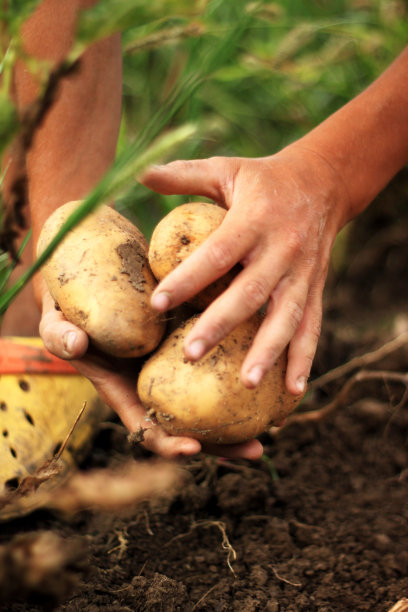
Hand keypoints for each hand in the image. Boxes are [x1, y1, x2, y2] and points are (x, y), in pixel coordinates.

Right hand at [39, 292, 262, 459]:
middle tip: (257, 448)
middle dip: (222, 443)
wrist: (88, 278)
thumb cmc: (68, 305)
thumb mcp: (56, 321)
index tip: (193, 451)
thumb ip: (59, 334)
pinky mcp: (190, 341)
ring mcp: (175, 366)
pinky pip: (218, 361)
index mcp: (125, 391)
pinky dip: (241, 368)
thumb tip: (76, 343)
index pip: (147, 430)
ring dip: (242, 413)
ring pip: (211, 399)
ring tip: (279, 418)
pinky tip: (270, 365)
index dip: (168, 445)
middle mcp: (155, 385)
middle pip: (191, 425)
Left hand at [141, 144, 348, 394]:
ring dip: (268, 352)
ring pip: (286, 316)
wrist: (324, 182)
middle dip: (221, 325)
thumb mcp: (226, 169)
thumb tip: (139, 172)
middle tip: (190, 354)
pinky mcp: (316, 288)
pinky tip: (294, 391)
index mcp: (254, 219)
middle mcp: (282, 248)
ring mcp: (302, 273)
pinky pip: (312, 326)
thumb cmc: (263, 179)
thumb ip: (184, 175)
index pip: (217, 253)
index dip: (188, 279)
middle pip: (250, 292)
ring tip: (248, 383)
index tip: (157, 303)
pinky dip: (305, 359)